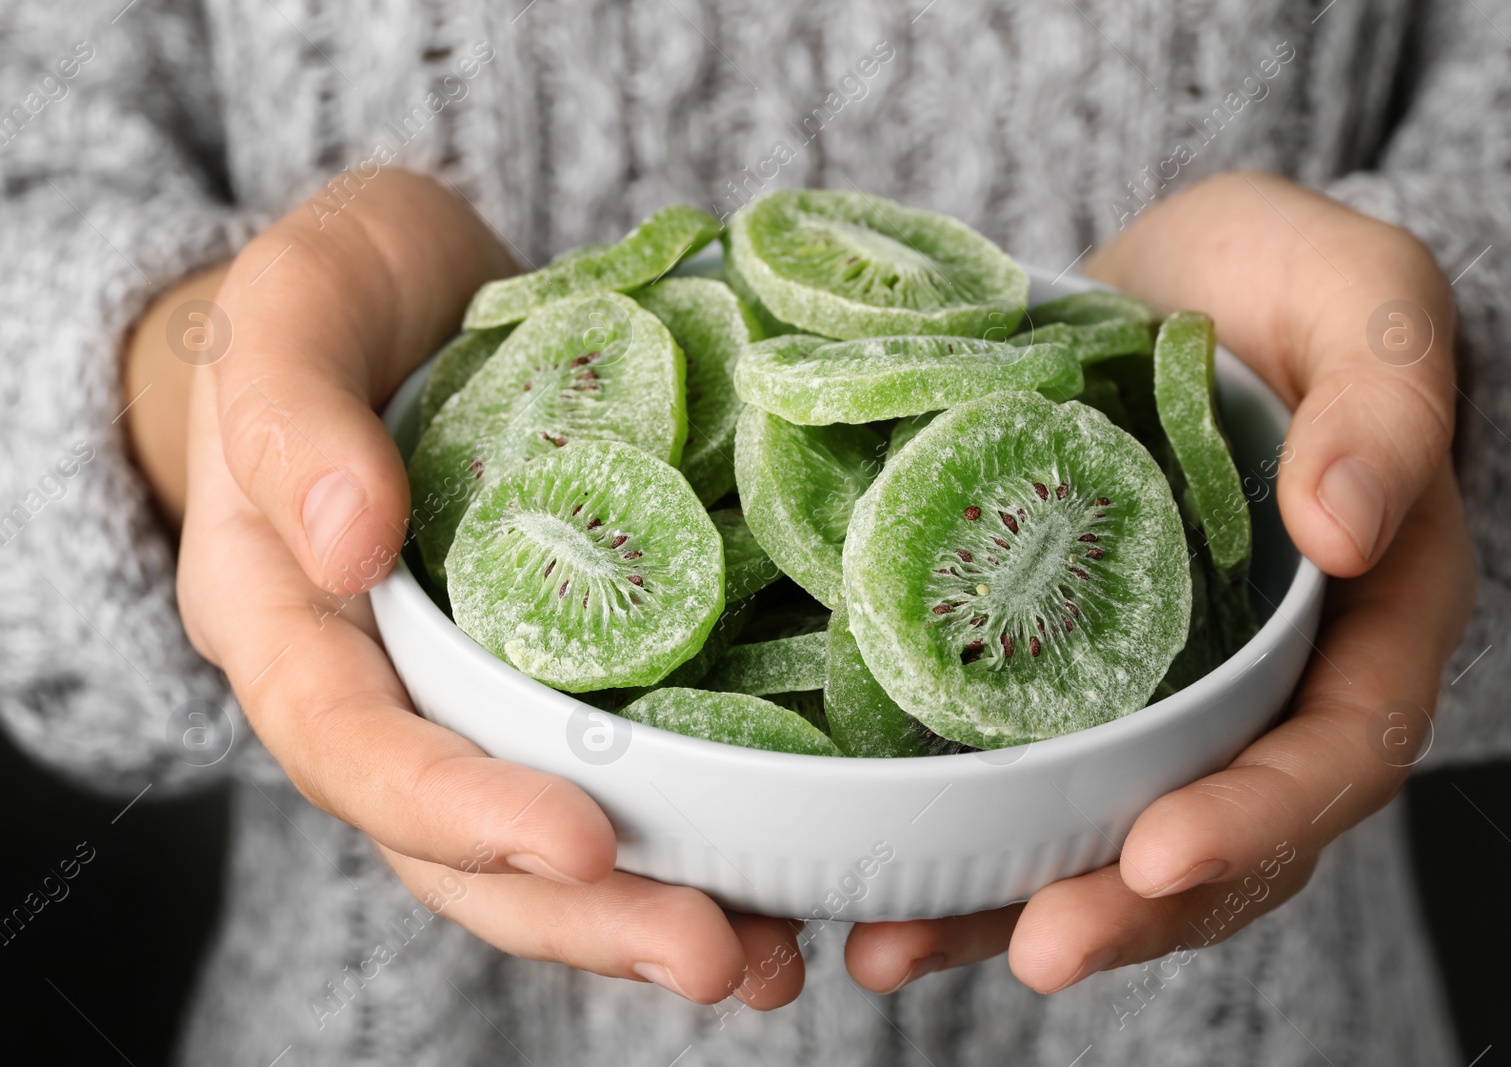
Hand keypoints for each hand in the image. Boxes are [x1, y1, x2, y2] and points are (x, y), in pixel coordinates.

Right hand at [130, 169, 802, 1007]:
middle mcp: (385, 690)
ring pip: (542, 848)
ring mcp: (480, 693)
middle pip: (458, 849)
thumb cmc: (335, 295)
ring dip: (650, 913)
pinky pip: (620, 774)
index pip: (354, 747)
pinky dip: (694, 836)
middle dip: (581, 914)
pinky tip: (786, 879)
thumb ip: (291, 415)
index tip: (583, 841)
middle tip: (713, 953)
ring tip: (770, 958)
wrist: (408, 295)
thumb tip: (347, 541)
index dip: (460, 809)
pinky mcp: (569, 672)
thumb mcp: (292, 309)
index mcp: (289, 623)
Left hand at [842, 171, 1475, 992]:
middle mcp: (1264, 686)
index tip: (1158, 851)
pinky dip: (956, 832)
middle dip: (1128, 907)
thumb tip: (1347, 529)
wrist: (1181, 287)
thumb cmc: (1291, 285)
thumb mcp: (1365, 300)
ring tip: (897, 950)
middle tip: (1030, 949)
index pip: (1336, 753)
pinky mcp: (1063, 672)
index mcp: (1366, 622)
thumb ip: (1384, 401)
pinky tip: (863, 877)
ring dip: (1013, 906)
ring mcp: (1158, 690)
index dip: (1257, 819)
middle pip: (1219, 838)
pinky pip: (1023, 772)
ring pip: (1107, 832)